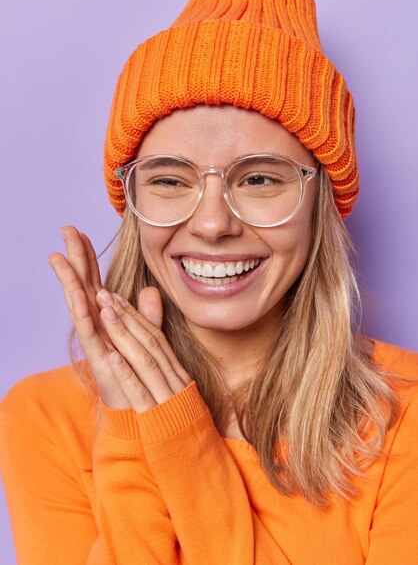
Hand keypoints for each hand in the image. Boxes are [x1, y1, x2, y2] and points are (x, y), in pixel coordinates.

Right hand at [48, 226, 191, 412]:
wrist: (139, 409)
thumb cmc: (138, 373)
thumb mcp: (146, 338)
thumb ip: (147, 315)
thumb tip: (150, 290)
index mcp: (106, 318)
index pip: (94, 280)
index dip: (87, 256)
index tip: (78, 230)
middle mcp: (97, 326)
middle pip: (83, 285)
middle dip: (75, 258)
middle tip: (65, 231)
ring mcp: (96, 341)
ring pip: (80, 305)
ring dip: (70, 281)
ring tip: (60, 259)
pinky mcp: (100, 358)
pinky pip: (91, 334)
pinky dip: (85, 316)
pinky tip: (80, 297)